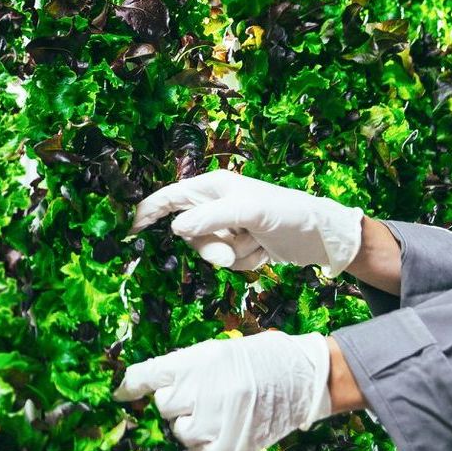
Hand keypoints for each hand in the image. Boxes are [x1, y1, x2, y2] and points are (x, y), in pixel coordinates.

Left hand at [113, 331, 333, 450]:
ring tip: (217, 413)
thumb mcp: (216, 352)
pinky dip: (204, 445)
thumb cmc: (257, 360)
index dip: (130, 385)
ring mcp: (214, 421)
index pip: (148, 375)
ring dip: (191, 424)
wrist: (302, 378)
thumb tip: (145, 387)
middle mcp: (201, 391)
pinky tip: (221, 431)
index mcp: (196, 361)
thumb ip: (182, 368)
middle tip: (203, 396)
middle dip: (178, 402)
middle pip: (164, 406)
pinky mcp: (228, 448)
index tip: (118, 393)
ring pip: (180, 431)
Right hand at [129, 169, 364, 275]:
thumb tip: (177, 228)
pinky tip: (265, 251)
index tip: (131, 229)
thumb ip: (210, 218)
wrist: (320, 238)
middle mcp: (217, 206)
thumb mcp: (249, 212)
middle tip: (235, 247)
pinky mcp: (241, 246)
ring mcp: (229, 228)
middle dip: (212, 246)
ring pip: (210, 252)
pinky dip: (247, 262)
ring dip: (235, 255)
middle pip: (190, 234)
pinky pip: (228, 262)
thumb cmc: (287, 214)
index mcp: (213, 188)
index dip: (149, 211)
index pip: (170, 198)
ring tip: (259, 244)